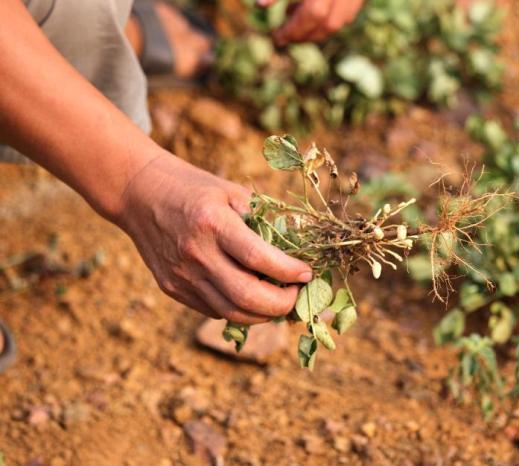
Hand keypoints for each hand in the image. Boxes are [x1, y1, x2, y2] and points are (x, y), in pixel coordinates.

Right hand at [116, 153, 312, 324]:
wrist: (140, 193)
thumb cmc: (195, 189)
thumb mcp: (233, 192)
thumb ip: (264, 220)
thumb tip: (299, 249)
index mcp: (213, 223)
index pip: (259, 259)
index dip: (289, 271)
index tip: (307, 273)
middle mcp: (196, 254)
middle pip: (246, 297)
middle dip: (281, 304)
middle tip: (297, 294)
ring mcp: (181, 275)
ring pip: (231, 313)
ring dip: (263, 314)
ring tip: (280, 301)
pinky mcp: (172, 288)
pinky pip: (214, 310)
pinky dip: (239, 310)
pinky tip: (252, 297)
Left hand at [257, 0, 363, 44]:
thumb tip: (258, 6)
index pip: (312, 14)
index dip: (294, 29)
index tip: (277, 38)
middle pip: (328, 24)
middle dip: (305, 35)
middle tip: (286, 37)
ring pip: (340, 21)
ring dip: (317, 30)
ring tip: (297, 25)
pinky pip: (348, 13)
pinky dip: (330, 19)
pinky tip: (313, 14)